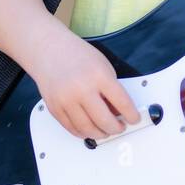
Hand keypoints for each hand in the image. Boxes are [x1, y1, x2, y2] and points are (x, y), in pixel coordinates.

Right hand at [28, 26, 141, 140]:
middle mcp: (81, 89)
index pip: (122, 102)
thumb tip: (118, 112)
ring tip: (106, 131)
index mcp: (99, 76)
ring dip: (100, 134)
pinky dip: (83, 133)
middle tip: (120, 127)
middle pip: (104, 120)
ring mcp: (66, 100)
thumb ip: (112, 89)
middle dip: (116, 128)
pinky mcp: (54, 108)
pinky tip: (90, 130)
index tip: (134, 119)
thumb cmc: (78, 56)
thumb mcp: (104, 67)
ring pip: (87, 129)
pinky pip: (71, 128)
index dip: (131, 115)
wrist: (49, 50)